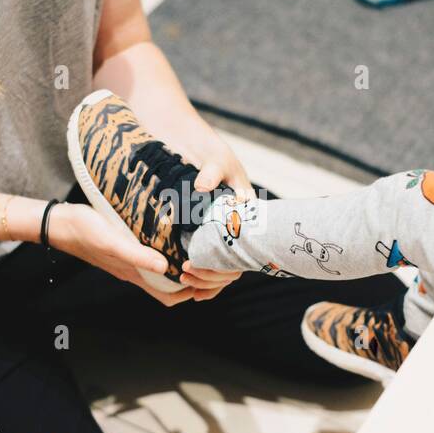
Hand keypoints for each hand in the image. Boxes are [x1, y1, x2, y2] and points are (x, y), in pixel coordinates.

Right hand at [47, 203, 195, 306]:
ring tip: (195, 248)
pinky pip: (150, 258)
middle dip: (191, 280)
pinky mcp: (125, 248)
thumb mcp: (112, 240)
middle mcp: (134, 271)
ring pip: (161, 273)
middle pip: (170, 287)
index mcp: (134, 274)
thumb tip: (166, 268)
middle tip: (207, 261)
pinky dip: (165, 253)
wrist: (59, 223)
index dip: (190, 291)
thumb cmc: (83, 230)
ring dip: (179, 266)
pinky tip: (170, 236)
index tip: (206, 274)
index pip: (170, 296)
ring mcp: (129, 261)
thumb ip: (137, 255)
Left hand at [185, 132, 249, 300]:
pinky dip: (201, 278)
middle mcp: (236, 227)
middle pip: (234, 263)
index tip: (208, 262)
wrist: (188, 146)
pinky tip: (189, 287)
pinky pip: (208, 264)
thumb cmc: (210, 153)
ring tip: (185, 278)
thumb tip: (204, 185)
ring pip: (222, 268)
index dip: (232, 259)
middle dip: (214, 273)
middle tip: (189, 270)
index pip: (249, 243)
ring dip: (206, 279)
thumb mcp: (216, 158)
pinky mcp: (201, 235)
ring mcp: (219, 233)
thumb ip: (212, 171)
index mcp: (245, 211)